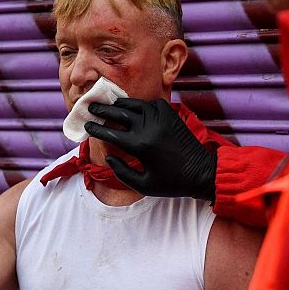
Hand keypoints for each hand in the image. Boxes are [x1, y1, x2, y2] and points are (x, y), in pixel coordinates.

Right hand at [84, 98, 216, 200]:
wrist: (202, 172)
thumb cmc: (171, 182)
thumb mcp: (143, 185)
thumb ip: (122, 172)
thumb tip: (109, 158)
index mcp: (140, 146)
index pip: (110, 133)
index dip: (96, 129)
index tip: (86, 126)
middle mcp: (149, 128)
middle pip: (119, 113)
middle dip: (103, 110)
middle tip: (91, 107)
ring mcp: (161, 118)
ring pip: (135, 105)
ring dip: (120, 104)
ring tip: (108, 105)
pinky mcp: (171, 114)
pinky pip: (150, 104)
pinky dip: (139, 104)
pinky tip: (132, 108)